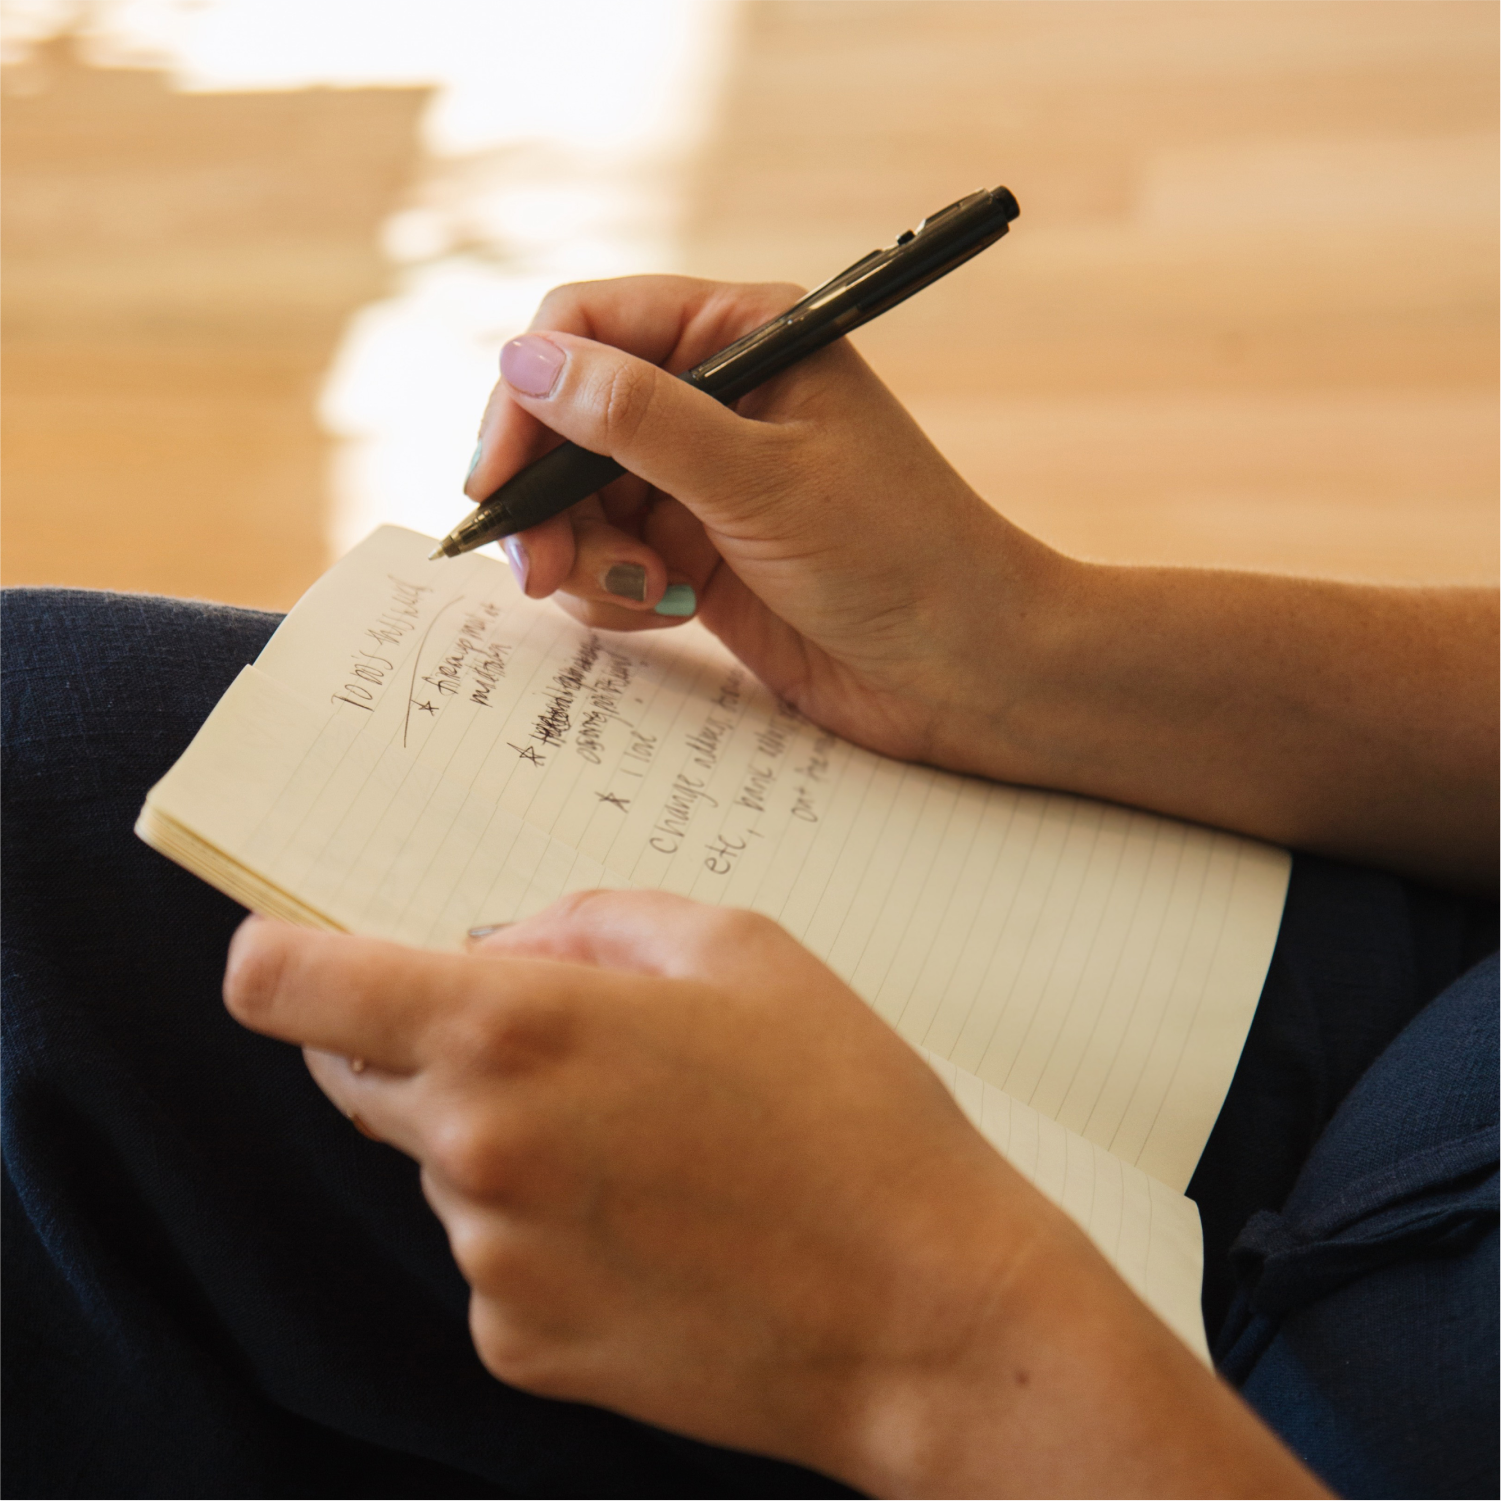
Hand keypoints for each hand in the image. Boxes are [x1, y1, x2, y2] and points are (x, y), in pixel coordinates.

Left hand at [223, 893, 1330, 1500]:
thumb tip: (500, 945)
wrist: (925, 1314)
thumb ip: (589, 922)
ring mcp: (491, 1263)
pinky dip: (543, 1229)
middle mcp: (474, 1148)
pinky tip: (656, 1225)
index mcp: (513, 1030)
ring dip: (501, 1138)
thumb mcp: (740, 947)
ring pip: (437, 1166)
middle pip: (353, 1072)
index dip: (281, 962)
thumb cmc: (850, 1112)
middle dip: (418, 1039)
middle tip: (557, 1042)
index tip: (316, 960)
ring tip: (650, 1146)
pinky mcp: (522, 1348)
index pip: (287, 987)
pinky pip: (491, 1258)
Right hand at [465, 275, 1063, 775]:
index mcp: (744, 338)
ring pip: (578, 500)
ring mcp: (704, 482)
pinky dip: (612, 591)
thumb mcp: (764, 482)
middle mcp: (715, 400)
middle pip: (569, 421)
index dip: (529, 396)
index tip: (497, 480)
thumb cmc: (901, 558)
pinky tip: (663, 612)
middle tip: (539, 570)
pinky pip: (609, 559)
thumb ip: (641, 422)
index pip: (590, 327)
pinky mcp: (700, 556)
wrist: (971, 673)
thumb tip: (524, 363)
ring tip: (640, 596)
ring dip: (581, 554)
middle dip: (546, 496)